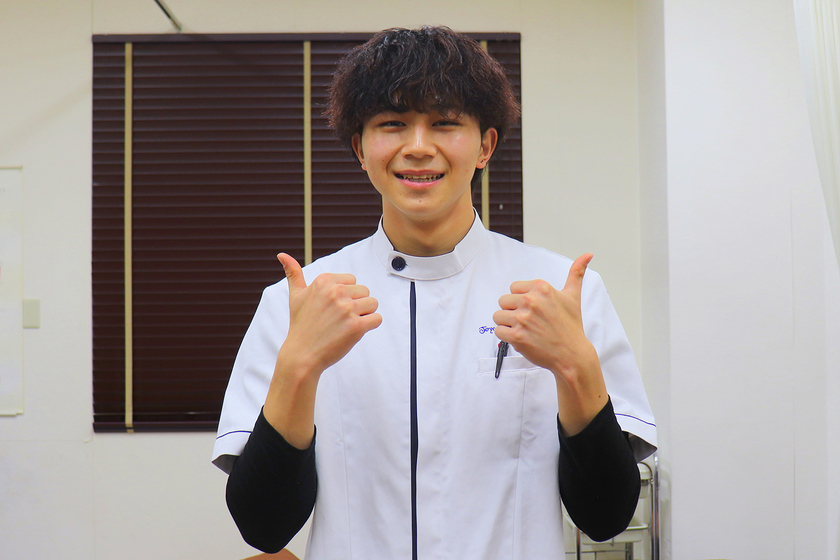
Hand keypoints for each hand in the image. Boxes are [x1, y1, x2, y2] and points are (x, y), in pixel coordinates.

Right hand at [278, 253, 381, 374]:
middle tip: (338, 319)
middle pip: (365, 291)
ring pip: (373, 304)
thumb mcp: (295, 296)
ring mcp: (347, 309)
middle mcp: (336, 292)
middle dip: (356, 305)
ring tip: (346, 324)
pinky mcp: (356, 326)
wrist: (302, 354)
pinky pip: (377, 318)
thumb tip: (282, 255)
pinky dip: (370, 325)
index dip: (346, 295)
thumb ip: (293, 273)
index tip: (332, 308)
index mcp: (324, 281)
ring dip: (364, 315)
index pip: (352, 280)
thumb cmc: (301, 325)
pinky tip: (354, 331)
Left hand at [492, 254, 606, 434]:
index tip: (533, 310)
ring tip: (524, 330)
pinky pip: (498, 331)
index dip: (521, 300)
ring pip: (498, 316)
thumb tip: (587, 255)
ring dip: (508, 324)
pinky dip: (506, 336)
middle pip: (503, 301)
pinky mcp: (516, 336)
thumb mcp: (573, 296)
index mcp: (542, 288)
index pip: (514, 288)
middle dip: (513, 311)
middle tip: (529, 322)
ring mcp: (523, 319)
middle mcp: (531, 301)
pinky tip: (521, 338)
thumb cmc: (571, 326)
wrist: (572, 354)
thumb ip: (576, 273)